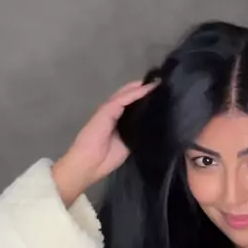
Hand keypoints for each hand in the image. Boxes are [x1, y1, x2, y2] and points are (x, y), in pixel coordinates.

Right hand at [52, 80, 158, 205]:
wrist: (90, 164)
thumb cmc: (106, 159)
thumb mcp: (127, 145)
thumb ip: (136, 134)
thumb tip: (150, 127)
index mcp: (116, 123)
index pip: (130, 108)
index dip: (142, 101)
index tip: (157, 97)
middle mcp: (113, 114)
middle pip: (128, 98)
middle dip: (141, 91)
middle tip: (158, 85)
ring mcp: (108, 110)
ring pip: (126, 95)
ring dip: (140, 88)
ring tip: (155, 83)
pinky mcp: (107, 110)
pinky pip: (123, 99)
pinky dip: (135, 93)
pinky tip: (147, 89)